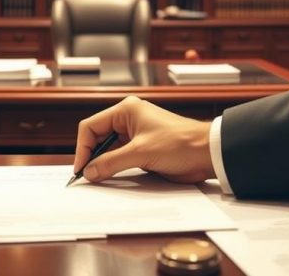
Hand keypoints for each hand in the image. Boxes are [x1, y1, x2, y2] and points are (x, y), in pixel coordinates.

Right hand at [73, 96, 215, 183]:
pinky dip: (113, 167)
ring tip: (96, 178)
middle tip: (86, 176)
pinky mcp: (142, 148)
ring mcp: (136, 134)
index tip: (81, 168)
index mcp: (126, 110)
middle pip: (98, 137)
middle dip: (91, 155)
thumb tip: (90, 172)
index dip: (83, 148)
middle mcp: (128, 119)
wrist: (207, 153)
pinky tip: (110, 177)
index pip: (91, 126)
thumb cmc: (179, 143)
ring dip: (102, 163)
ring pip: (108, 148)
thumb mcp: (141, 153)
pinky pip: (120, 156)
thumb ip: (111, 162)